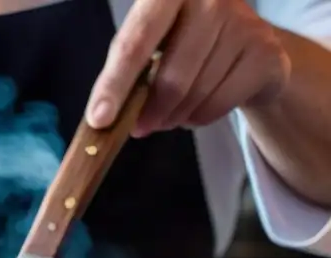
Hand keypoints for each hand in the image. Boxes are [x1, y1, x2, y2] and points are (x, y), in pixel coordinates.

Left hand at [87, 0, 290, 135]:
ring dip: (173, 117)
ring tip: (170, 113)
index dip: (114, 84)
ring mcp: (244, 23)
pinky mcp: (266, 52)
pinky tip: (196, 107)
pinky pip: (218, 105)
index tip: (99, 119)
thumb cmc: (184, 40)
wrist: (248, 40)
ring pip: (194, 95)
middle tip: (139, 127)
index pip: (135, 43)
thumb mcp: (152, 43)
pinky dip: (198, 118)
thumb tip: (105, 118)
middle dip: (149, 112)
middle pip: (170, 78)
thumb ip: (128, 71)